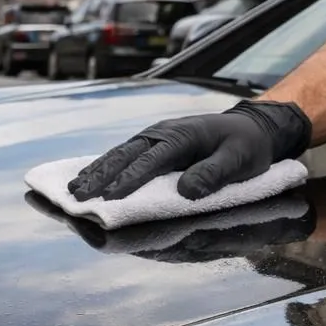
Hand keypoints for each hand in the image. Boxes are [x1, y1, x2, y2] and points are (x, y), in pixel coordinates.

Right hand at [68, 100, 311, 201]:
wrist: (251, 127)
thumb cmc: (246, 146)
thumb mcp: (240, 160)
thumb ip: (214, 174)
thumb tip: (186, 191)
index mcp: (181, 136)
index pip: (149, 161)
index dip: (129, 180)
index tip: (109, 198)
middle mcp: (162, 133)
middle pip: (125, 156)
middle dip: (100, 177)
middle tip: (78, 197)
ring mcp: (155, 136)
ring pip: (118, 154)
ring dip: (95, 172)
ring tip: (74, 189)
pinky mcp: (152, 143)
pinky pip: (123, 155)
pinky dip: (103, 166)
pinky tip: (88, 177)